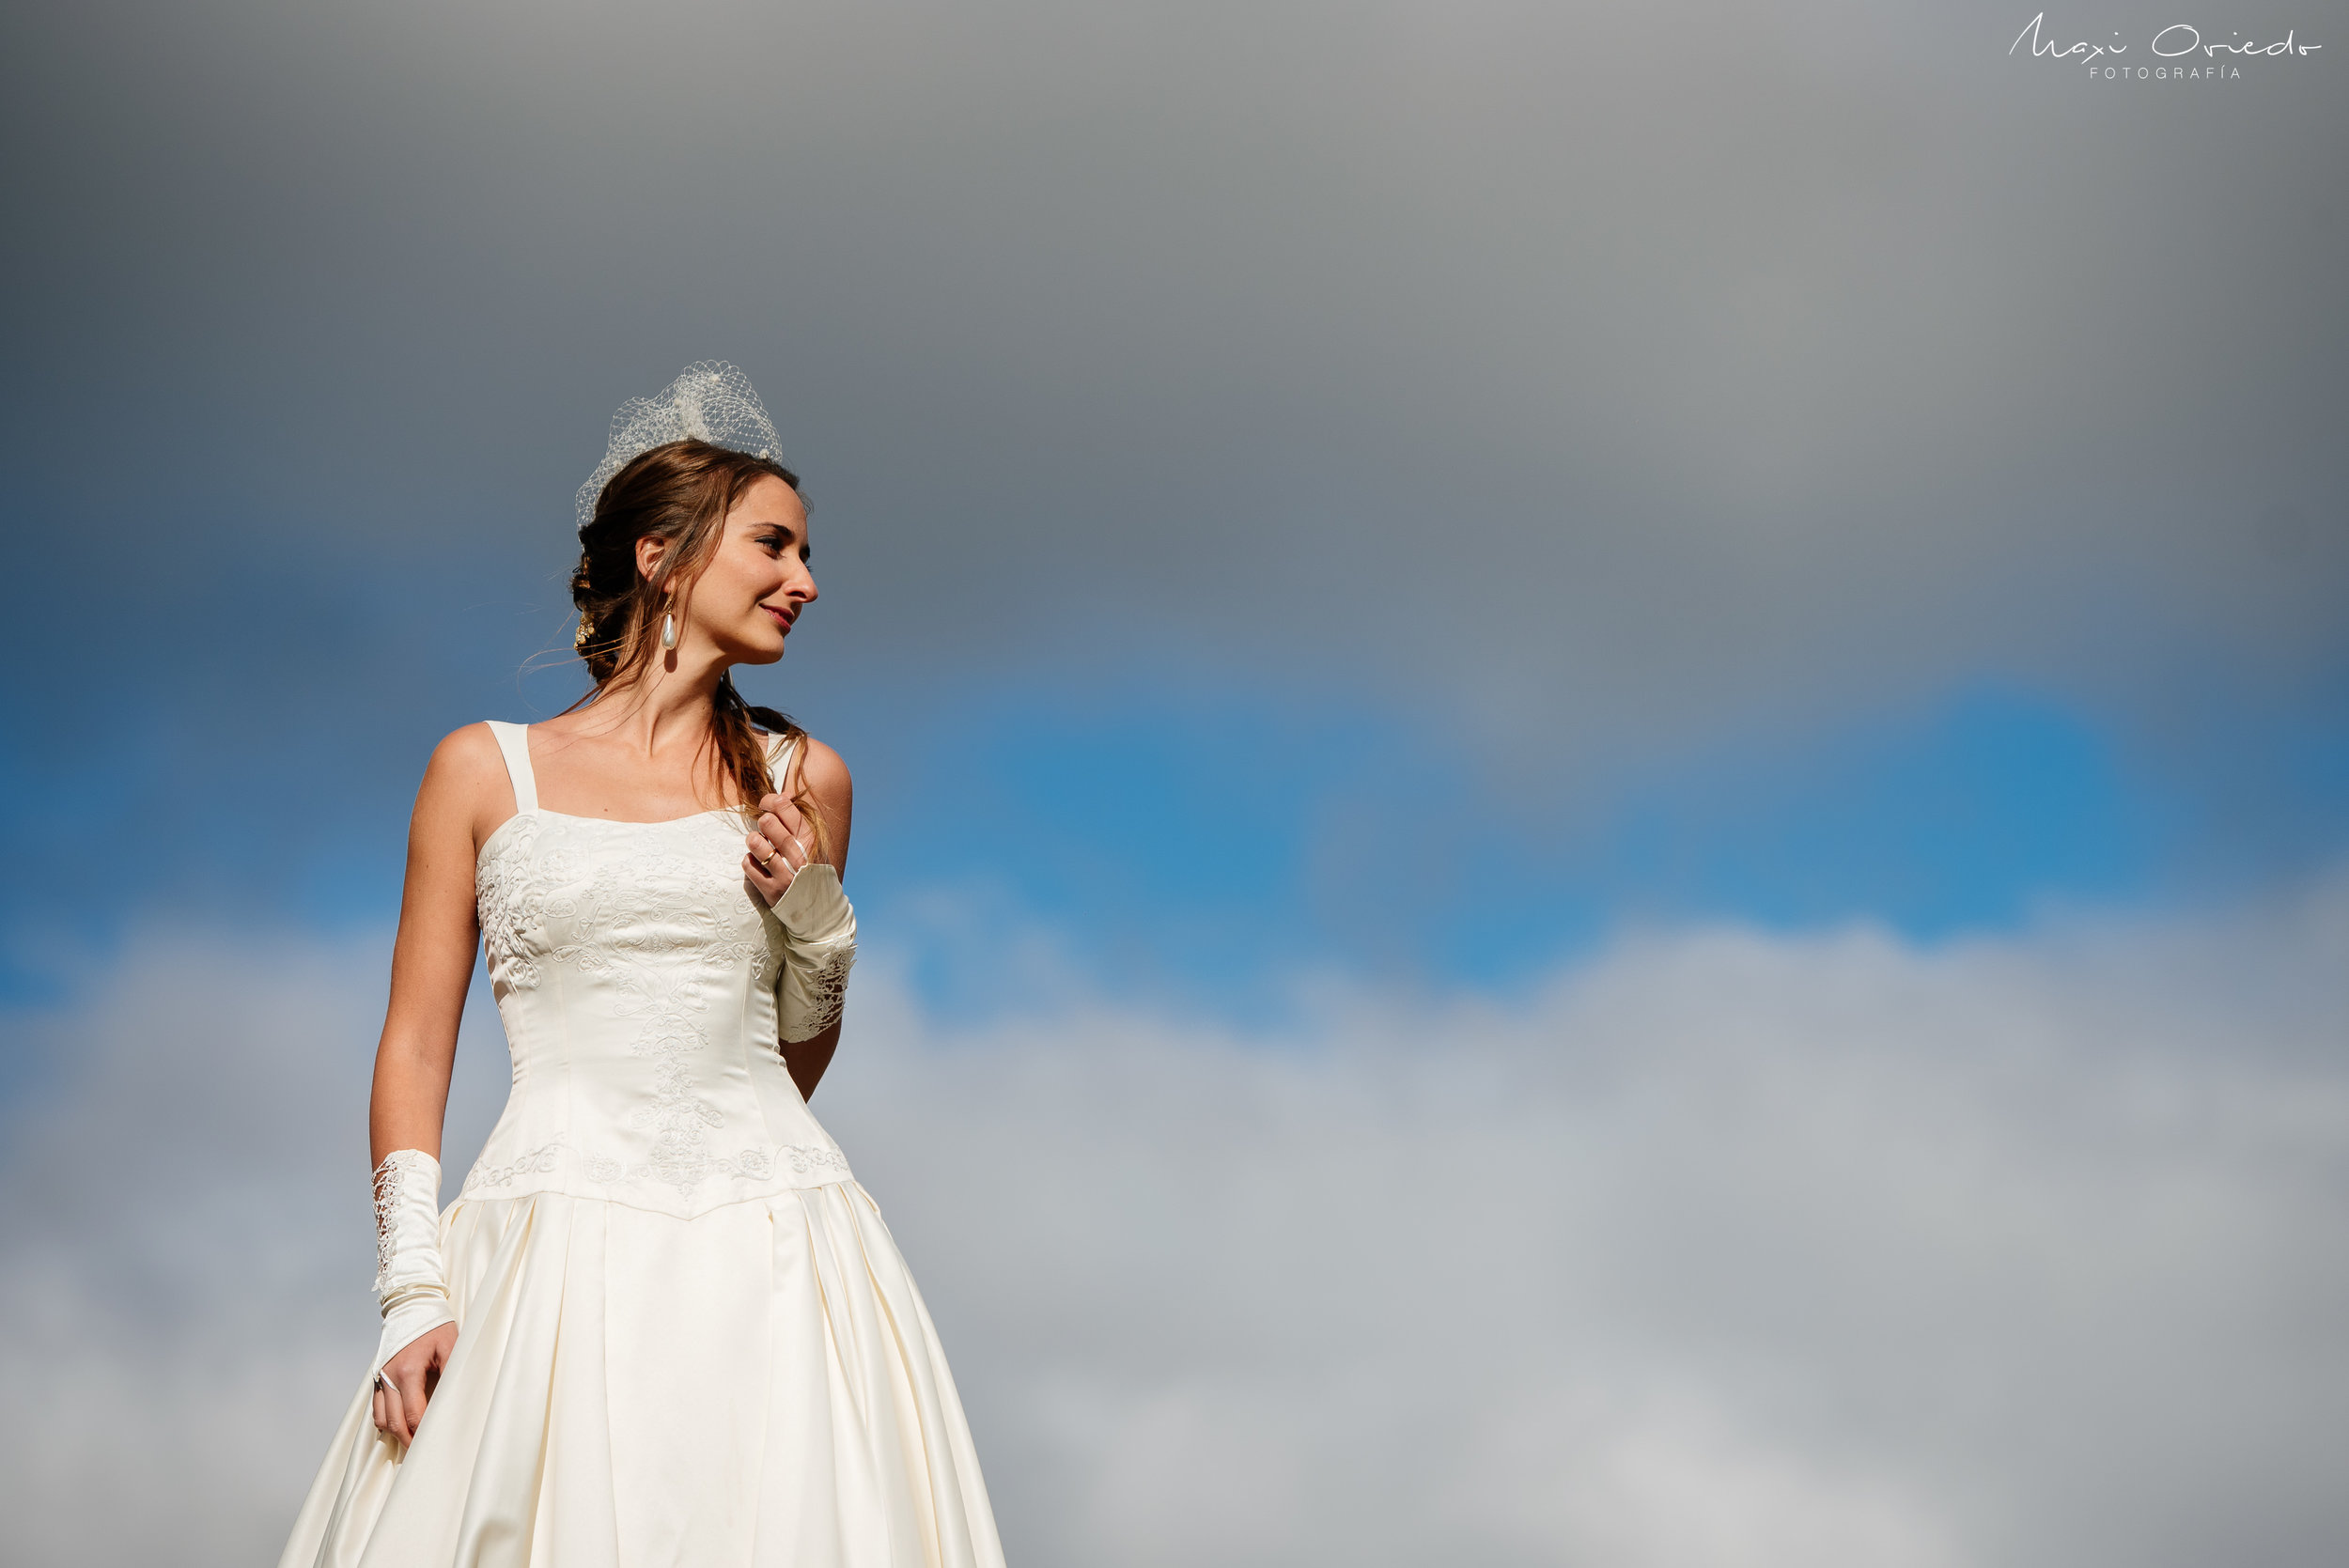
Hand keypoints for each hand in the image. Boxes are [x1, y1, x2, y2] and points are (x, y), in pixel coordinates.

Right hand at [372, 1319, 457, 1444]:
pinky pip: (377, 1408)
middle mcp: (388, 1378)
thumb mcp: (451, 1344)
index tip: (436, 1442)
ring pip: (381, 1419)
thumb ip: (453, 1371)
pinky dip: (386, 1421)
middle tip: (424, 1453)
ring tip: (413, 1442)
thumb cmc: (434, 1326)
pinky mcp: (377, 1378)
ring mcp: (379, 1378)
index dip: (424, 1431)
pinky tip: (401, 1426)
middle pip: (394, 1422)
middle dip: (408, 1440)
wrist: (411, 1307)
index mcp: (407, 1371)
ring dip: (396, 1433)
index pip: (414, 1413)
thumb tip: (457, 1397)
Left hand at [743, 791, 813, 906]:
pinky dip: (748, 861)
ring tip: (757, 842)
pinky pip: (749, 867)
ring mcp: (785, 875)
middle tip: (764, 826)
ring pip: (757, 845)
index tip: (766, 805)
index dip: (771, 801)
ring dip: (753, 840)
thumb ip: (799, 821)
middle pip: (769, 823)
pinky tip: (756, 862)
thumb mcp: (813, 845)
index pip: (786, 809)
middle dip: (762, 820)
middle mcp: (800, 857)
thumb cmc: (812, 870)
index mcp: (812, 841)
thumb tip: (783, 795)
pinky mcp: (771, 891)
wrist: (820, 910)